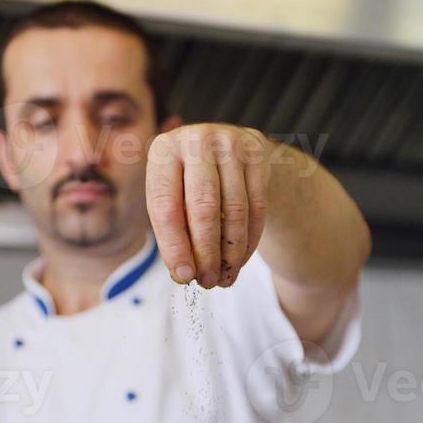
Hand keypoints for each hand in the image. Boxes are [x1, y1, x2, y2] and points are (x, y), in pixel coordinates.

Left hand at [146, 123, 270, 288]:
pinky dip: (248, 241)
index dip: (175, 246)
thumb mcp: (172, 197)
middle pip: (204, 208)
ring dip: (230, 253)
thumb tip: (183, 273)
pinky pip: (257, 207)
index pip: (166, 207)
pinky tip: (239, 261)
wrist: (229, 150)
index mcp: (164, 151)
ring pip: (235, 211)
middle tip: (207, 282)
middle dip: (206, 253)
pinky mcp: (258, 153)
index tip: (183, 276)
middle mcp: (197, 140)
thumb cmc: (189, 182)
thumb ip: (172, 231)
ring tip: (223, 278)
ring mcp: (231, 143)